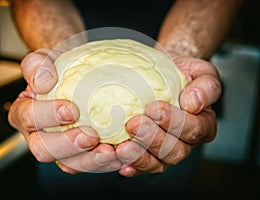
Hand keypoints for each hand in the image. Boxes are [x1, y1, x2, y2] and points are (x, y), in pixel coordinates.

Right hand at [8, 49, 120, 173]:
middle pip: (44, 149)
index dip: (47, 117)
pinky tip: (119, 153)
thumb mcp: (45, 58)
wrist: (77, 74)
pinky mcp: (78, 154)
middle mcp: (37, 134)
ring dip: (89, 160)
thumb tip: (44, 83)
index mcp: (24, 112)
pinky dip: (104, 162)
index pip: (27, 118)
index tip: (71, 109)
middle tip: (91, 136)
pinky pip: (87, 164)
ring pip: (68, 163)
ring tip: (110, 150)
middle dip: (68, 145)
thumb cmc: (58, 68)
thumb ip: (37, 66)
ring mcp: (58, 147)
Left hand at [116, 57, 221, 176]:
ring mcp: (164, 151)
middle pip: (175, 151)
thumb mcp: (199, 71)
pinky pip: (140, 167)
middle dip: (153, 140)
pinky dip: (129, 166)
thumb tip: (194, 103)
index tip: (154, 108)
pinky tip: (119, 161)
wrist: (155, 71)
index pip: (196, 130)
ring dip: (139, 156)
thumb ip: (206, 85)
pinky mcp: (146, 155)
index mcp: (203, 124)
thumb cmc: (177, 71)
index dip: (176, 123)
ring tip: (123, 147)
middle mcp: (185, 142)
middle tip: (133, 124)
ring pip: (157, 163)